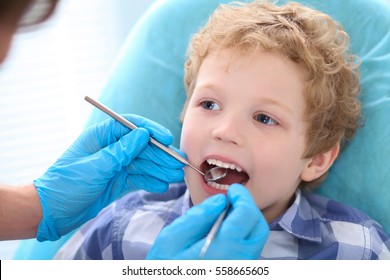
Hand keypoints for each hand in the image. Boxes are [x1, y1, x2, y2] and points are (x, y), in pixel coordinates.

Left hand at [34, 114, 184, 240]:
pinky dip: (149, 181)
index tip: (166, 138)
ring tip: (175, 176)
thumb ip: (120, 151)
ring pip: (143, 163)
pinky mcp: (118, 180)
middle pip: (141, 146)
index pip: (131, 126)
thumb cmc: (66, 184)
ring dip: (159, 169)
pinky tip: (161, 185)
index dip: (151, 130)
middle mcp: (111, 148)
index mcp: (101, 136)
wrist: (52, 211)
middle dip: (160, 155)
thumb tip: (143, 134)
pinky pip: (138, 177)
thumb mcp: (95, 167)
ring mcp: (115, 164)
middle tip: (178, 163)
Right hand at [146, 184, 269, 258]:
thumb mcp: (171, 239)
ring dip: (247, 222)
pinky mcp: (238, 272)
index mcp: (221, 251)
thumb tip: (220, 200)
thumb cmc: (166, 266)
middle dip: (249, 209)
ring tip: (228, 214)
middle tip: (233, 199)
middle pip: (259, 230)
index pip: (246, 217)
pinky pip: (249, 251)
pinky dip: (243, 235)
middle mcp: (237, 262)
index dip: (243, 198)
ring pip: (257, 241)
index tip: (233, 190)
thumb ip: (197, 217)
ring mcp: (240, 269)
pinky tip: (226, 230)